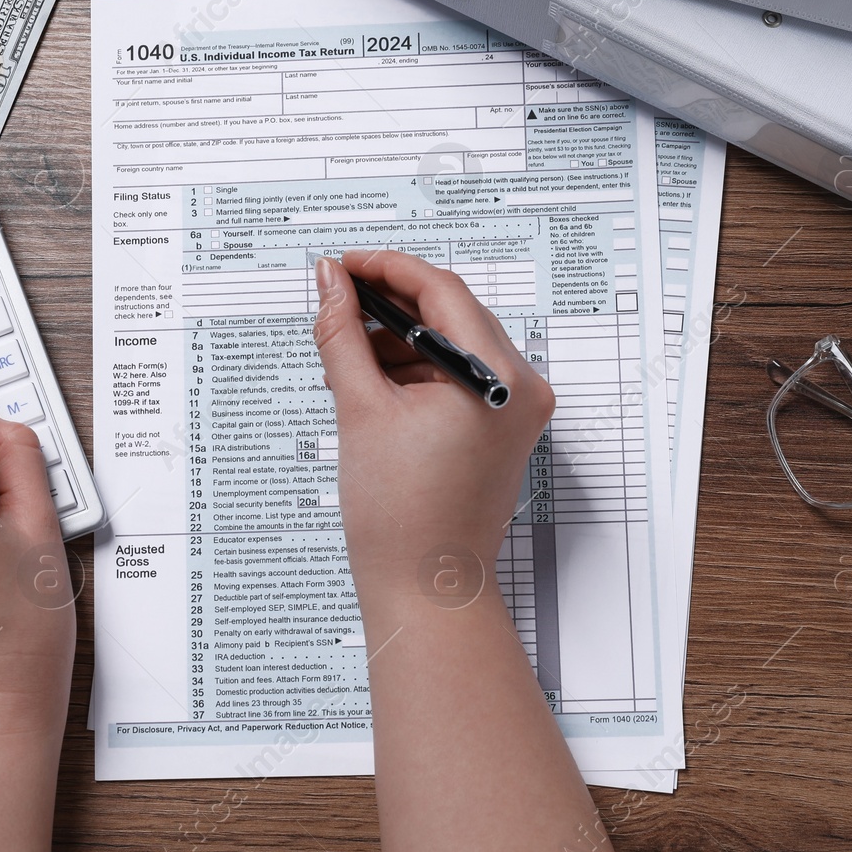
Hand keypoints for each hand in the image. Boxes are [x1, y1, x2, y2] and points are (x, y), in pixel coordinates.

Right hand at [312, 251, 553, 602]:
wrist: (425, 586)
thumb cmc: (403, 518)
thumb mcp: (360, 409)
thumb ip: (342, 334)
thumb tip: (329, 283)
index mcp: (498, 377)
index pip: (442, 289)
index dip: (385, 268)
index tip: (344, 265)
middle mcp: (522, 387)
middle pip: (452, 311)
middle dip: (389, 302)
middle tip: (337, 298)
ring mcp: (516, 408)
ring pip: (452, 341)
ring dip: (400, 337)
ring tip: (347, 351)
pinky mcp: (503, 426)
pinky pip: (458, 374)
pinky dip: (416, 368)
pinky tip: (373, 378)